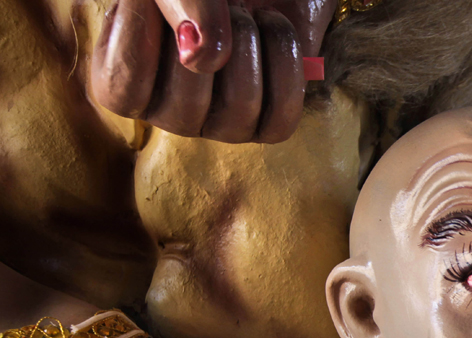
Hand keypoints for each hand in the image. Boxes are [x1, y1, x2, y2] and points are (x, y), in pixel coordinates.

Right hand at [90, 0, 333, 141]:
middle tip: (214, 2)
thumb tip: (201, 59)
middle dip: (206, 36)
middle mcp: (173, 112)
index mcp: (127, 80)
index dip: (138, 37)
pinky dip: (284, 59)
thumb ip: (179, 3)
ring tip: (243, 12)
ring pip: (238, 107)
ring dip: (246, 40)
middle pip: (185, 104)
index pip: (120, 90)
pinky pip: (281, 115)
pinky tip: (271, 25)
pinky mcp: (269, 124)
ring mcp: (222, 124)